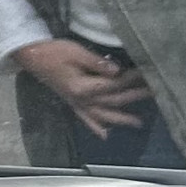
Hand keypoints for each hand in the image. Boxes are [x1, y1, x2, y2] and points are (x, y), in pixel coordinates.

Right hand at [13, 39, 152, 139]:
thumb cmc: (53, 52)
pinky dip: (96, 128)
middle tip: (153, 93)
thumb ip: (97, 63)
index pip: (113, 84)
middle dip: (133, 96)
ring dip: (121, 118)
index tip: (146, 73)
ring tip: (138, 123)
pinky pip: (85, 119)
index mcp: (84, 87)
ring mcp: (77, 104)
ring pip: (103, 114)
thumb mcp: (76, 52)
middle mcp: (82, 100)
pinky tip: (105, 135)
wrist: (32, 56)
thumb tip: (118, 71)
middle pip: (113, 100)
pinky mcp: (72, 103)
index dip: (131, 79)